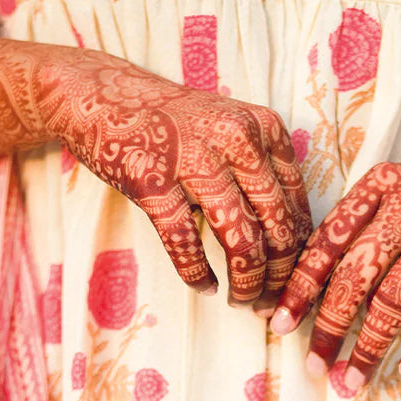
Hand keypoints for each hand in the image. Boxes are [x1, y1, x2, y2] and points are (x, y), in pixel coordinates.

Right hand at [36, 53, 311, 305]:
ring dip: (245, 282)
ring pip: (240, 238)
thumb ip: (261, 173)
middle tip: (271, 304)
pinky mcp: (153, 180)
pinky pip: (185, 241)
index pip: (297, 204)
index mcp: (263, 129)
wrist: (100, 96)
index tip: (294, 284)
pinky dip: (198, 272)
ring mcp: (194, 158)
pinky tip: (205, 286)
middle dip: (278, 277)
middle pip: (277, 226)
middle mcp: (237, 139)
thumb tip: (287, 244)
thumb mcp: (229, 131)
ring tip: (241, 301)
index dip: (300, 253)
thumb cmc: (172, 124)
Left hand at [269, 133, 400, 385]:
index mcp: (381, 185)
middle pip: (356, 273)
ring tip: (353, 380)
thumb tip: (309, 299)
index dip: (299, 287)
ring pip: (397, 298)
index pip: (328, 240)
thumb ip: (363, 232)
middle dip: (329, 327)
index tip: (278, 325)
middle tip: (314, 367)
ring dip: (370, 347)